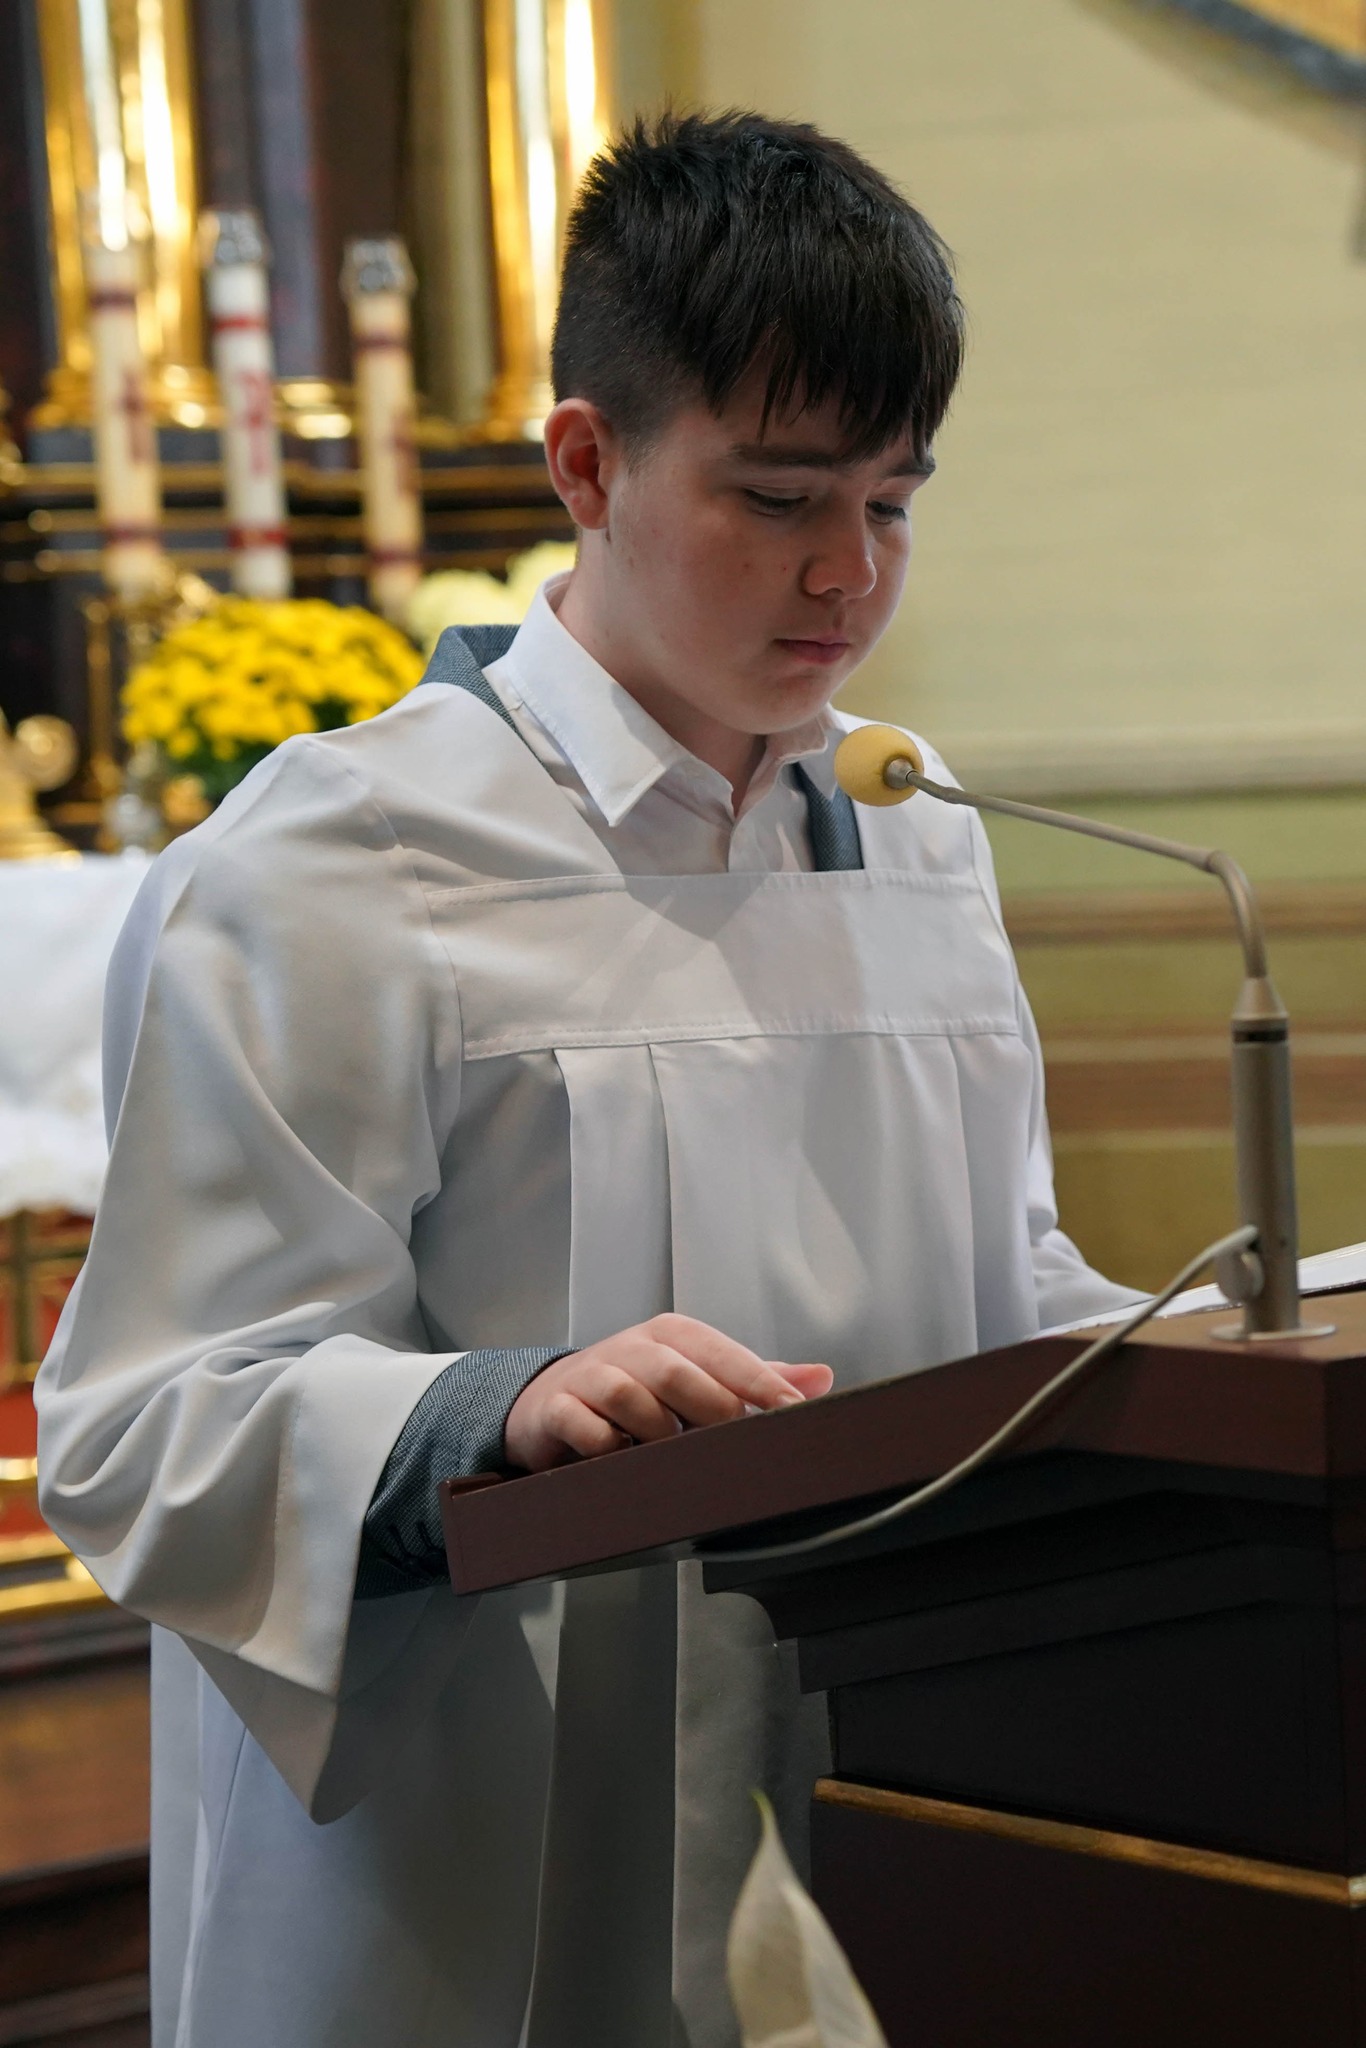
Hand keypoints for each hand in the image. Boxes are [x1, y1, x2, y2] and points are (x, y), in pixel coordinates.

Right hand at [503, 1312, 833, 1473]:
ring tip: (670, 1456)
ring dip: (656, 1432)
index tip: (792, 1412)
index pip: (724, 1354)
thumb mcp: (696, 1376)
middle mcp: (633, 1348)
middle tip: (731, 1448)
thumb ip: (753, 1380)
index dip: (760, 1384)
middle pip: (678, 1374)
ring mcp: (592, 1374)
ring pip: (630, 1397)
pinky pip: (583, 1426)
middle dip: (711, 1414)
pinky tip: (620, 1460)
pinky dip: (606, 1446)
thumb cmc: (636, 1390)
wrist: (550, 1403)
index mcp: (674, 1336)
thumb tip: (820, 1378)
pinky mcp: (557, 1407)